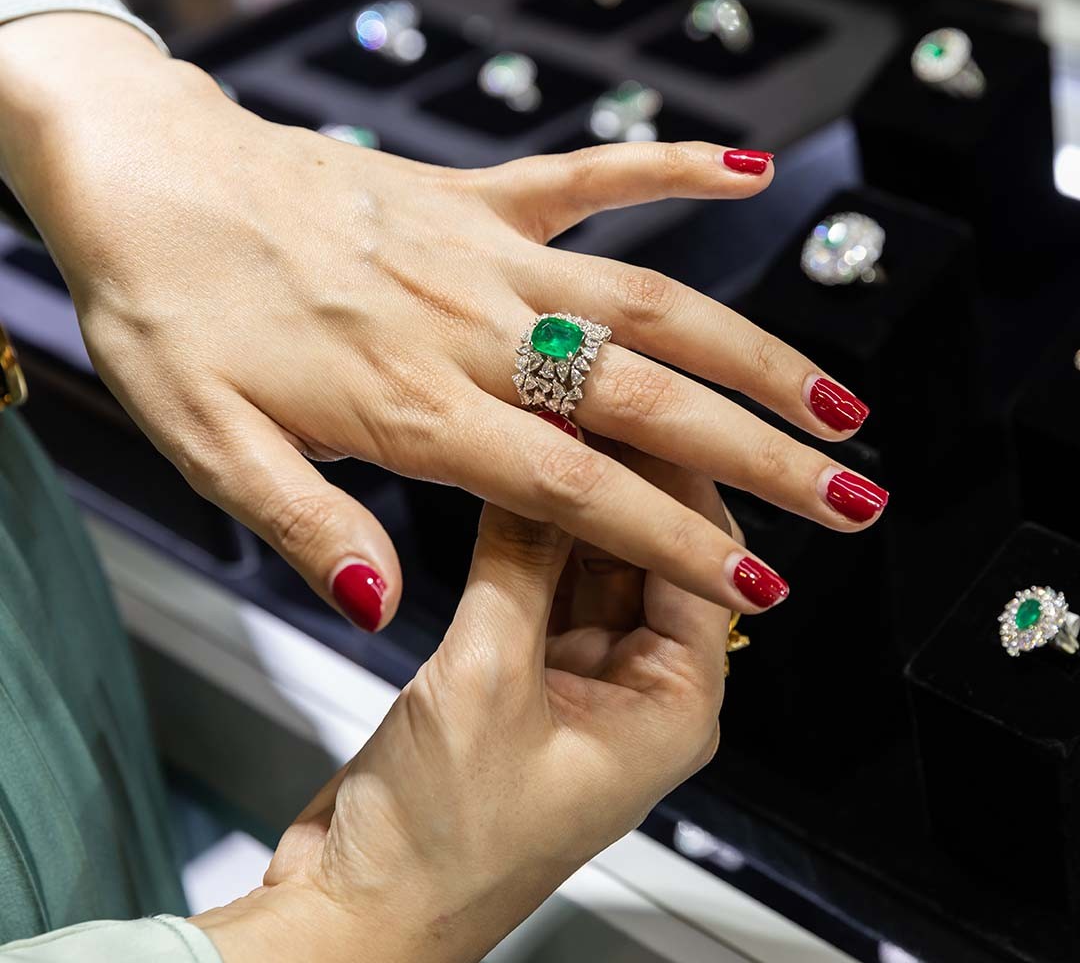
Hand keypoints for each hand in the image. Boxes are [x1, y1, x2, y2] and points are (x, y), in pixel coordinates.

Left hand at [0, 13, 885, 630]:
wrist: (147, 176)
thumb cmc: (170, 310)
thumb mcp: (205, 445)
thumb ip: (305, 523)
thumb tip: (381, 603)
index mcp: (413, 406)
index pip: (580, 490)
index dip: (680, 541)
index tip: (759, 581)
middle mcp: (473, 327)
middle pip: (648, 399)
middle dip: (762, 456)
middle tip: (852, 494)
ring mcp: (484, 251)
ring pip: (649, 301)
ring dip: (751, 351)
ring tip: (833, 397)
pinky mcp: (474, 193)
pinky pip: (589, 174)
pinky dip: (669, 168)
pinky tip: (744, 170)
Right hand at [191, 451, 733, 962]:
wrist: (356, 915)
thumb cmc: (438, 851)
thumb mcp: (485, 680)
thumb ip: (517, 561)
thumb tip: (537, 464)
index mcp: (669, 711)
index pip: (700, 565)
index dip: (673, 483)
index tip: (643, 414)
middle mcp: (634, 694)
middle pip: (647, 560)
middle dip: (618, 484)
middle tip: (587, 404)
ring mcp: (574, 685)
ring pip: (587, 570)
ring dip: (566, 509)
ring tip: (550, 427)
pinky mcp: (517, 680)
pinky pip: (535, 592)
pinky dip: (522, 545)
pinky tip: (505, 488)